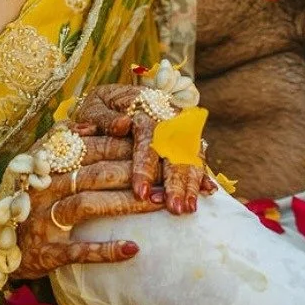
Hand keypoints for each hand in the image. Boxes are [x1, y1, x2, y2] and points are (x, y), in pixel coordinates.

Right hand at [13, 133, 163, 275]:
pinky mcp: (44, 253)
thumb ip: (63, 143)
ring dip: (126, 204)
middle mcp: (43, 188)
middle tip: (167, 173)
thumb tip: (89, 122)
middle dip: (135, 173)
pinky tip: (133, 248)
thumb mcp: (37, 164)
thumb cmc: (24, 196)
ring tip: (158, 203)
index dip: (124, 146)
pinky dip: (105, 250)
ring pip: (88, 205)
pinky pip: (78, 250)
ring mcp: (42, 220)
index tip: (155, 144)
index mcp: (45, 163)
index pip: (90, 148)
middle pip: (95, 174)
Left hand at [72, 81, 213, 214]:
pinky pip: (197, 155)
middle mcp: (165, 116)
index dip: (145, 166)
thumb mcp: (96, 107)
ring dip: (190, 182)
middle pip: (174, 149)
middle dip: (175, 181)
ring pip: (189, 154)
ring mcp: (178, 125)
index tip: (140, 192)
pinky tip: (208, 190)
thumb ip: (104, 118)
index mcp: (142, 108)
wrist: (118, 96)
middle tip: (174, 208)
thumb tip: (122, 125)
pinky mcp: (185, 135)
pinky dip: (202, 173)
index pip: (147, 138)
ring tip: (187, 208)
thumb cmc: (103, 107)